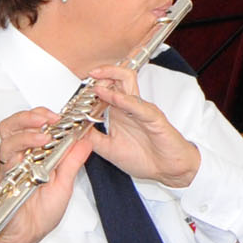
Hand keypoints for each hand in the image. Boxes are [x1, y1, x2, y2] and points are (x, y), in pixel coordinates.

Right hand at [0, 107, 97, 242]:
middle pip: (14, 124)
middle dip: (30, 115)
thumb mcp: (65, 183)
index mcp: (34, 154)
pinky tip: (36, 147)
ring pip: (7, 134)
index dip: (44, 115)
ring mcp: (11, 164)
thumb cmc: (43, 211)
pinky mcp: (5, 175)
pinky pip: (6, 155)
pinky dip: (22, 146)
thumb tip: (85, 140)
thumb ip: (73, 161)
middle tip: (50, 117)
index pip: (33, 126)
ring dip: (27, 127)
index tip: (64, 114)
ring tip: (45, 132)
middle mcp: (20, 156)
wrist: (28, 235)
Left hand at [86, 64, 201, 189]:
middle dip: (103, 72)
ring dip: (111, 78)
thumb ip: (92, 137)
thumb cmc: (145, 159)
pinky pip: (138, 105)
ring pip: (129, 83)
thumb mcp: (109, 149)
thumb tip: (74, 129)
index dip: (93, 84)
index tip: (79, 86)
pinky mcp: (154, 118)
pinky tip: (112, 97)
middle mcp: (131, 107)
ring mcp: (142, 110)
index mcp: (121, 112)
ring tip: (96, 80)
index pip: (108, 88)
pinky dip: (124, 99)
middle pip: (119, 78)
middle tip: (89, 75)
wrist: (169, 171)